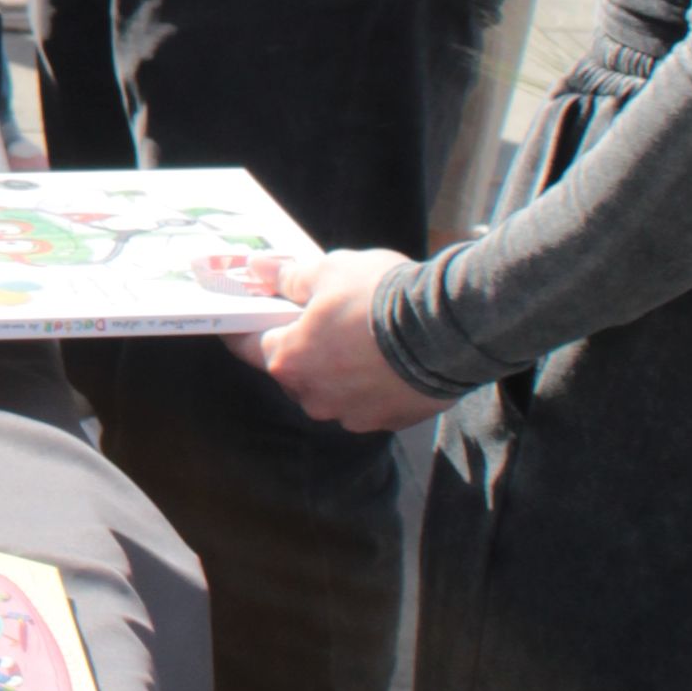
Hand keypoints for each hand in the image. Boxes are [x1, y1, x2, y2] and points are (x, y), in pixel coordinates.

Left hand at [247, 248, 443, 431]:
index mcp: (288, 360)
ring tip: (363, 337)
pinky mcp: (386, 421)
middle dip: (301, 345)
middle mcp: (312, 397)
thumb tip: (258, 269)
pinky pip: (367, 400)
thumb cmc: (379, 297)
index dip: (243, 327)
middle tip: (318, 317)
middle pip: (293, 369)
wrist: (448, 330)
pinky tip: (388, 359)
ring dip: (338, 368)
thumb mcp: (329, 270)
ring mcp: (350, 415)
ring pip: (331, 388)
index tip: (245, 315)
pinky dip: (370, 383)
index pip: (247, 346)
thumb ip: (289, 276)